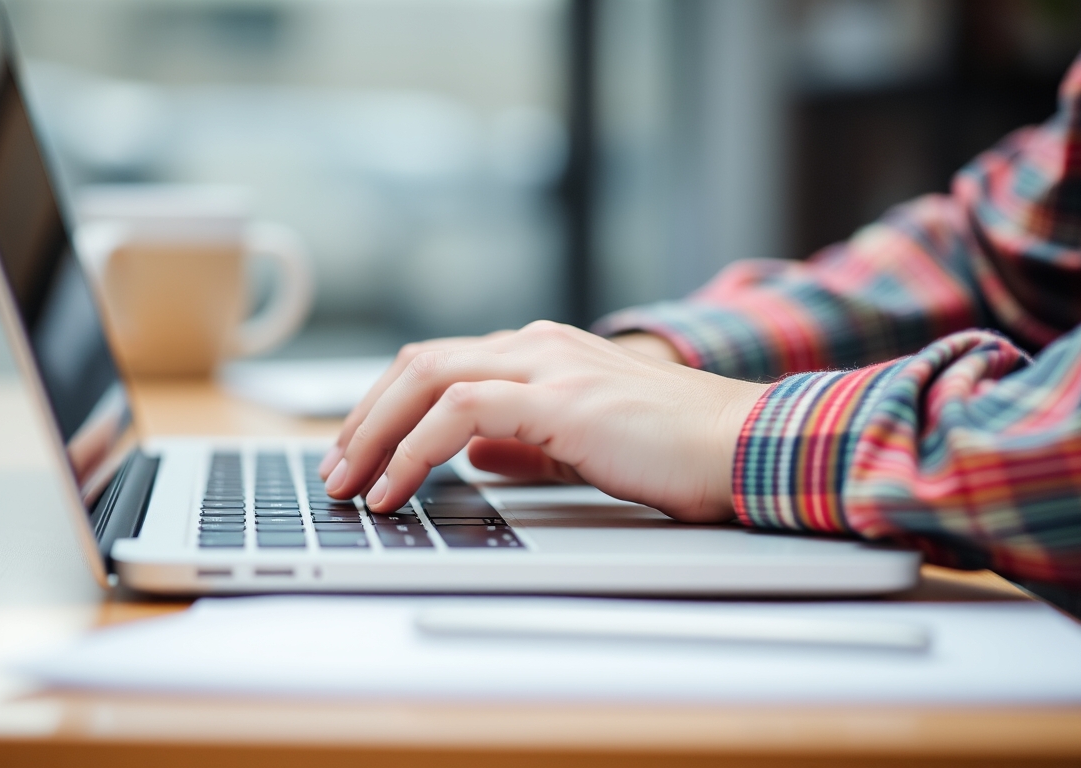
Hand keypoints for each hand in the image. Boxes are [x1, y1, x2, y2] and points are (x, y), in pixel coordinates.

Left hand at [319, 321, 766, 521]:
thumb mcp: (583, 444)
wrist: (745, 447)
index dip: (386, 408)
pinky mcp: (560, 399)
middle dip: (363, 418)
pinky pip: (460, 413)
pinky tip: (397, 489)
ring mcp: (548, 366)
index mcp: (542, 353)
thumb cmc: (678, 450)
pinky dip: (415, 450)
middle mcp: (537, 346)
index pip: (440, 366)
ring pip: (427, 378)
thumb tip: (472, 455)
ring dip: (374, 434)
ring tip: (350, 486)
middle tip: (335, 472)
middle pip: (418, 364)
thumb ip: (525, 444)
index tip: (357, 454)